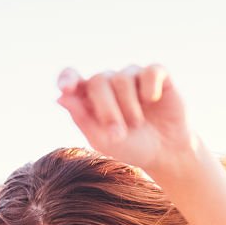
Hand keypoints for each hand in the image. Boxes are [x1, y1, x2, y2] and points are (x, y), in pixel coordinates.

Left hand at [56, 64, 191, 175]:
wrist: (165, 153)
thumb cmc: (131, 146)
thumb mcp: (102, 140)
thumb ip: (81, 118)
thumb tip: (60, 97)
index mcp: (90, 97)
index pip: (71, 76)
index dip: (67, 78)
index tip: (66, 88)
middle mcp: (109, 82)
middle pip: (99, 81)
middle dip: (107, 110)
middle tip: (118, 134)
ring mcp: (132, 76)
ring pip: (122, 78)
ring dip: (129, 107)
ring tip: (137, 124)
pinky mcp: (156, 74)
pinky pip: (150, 71)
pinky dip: (150, 88)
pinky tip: (153, 100)